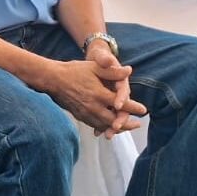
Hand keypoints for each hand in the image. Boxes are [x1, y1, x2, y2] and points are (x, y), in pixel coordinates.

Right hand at [25, 57, 145, 136]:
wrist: (53, 79)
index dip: (133, 107)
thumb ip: (112, 71)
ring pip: (104, 125)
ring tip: (126, 128)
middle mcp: (93, 106)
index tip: (143, 110)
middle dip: (127, 124)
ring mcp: (85, 113)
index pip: (120, 104)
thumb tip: (129, 70)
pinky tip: (109, 127)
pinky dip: (104, 128)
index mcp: (98, 93)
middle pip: (114, 120)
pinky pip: (94, 125)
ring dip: (117, 128)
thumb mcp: (94, 67)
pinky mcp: (79, 116)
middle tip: (137, 124)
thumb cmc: (74, 71)